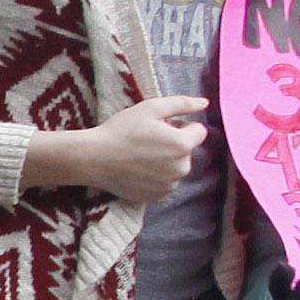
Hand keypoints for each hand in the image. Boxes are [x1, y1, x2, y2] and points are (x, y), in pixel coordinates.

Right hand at [38, 97, 205, 207]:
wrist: (94, 159)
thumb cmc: (121, 130)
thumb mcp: (151, 108)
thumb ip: (182, 104)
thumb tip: (204, 102)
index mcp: (183, 145)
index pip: (198, 131)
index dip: (181, 125)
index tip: (160, 126)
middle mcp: (182, 168)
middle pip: (187, 151)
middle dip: (173, 144)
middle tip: (147, 140)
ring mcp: (170, 185)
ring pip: (176, 168)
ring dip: (165, 161)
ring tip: (140, 155)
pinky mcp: (158, 197)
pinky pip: (165, 183)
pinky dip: (156, 177)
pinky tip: (138, 169)